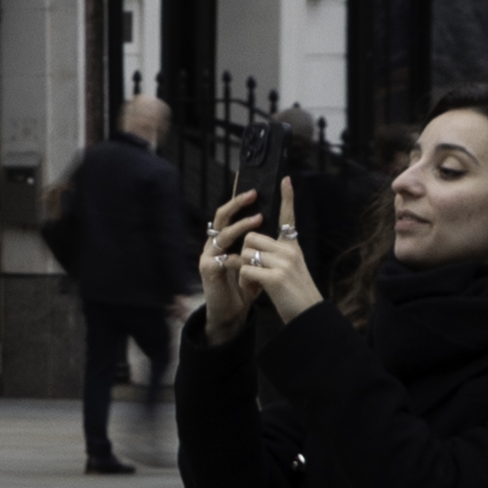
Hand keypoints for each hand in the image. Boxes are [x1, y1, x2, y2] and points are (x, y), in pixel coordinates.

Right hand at [191, 188, 268, 334]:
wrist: (230, 312)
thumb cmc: (243, 286)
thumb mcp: (255, 262)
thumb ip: (260, 246)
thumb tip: (279, 225)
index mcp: (226, 238)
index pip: (232, 212)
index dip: (237, 195)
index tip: (246, 175)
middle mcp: (215, 243)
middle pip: (223, 215)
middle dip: (238, 203)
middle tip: (254, 193)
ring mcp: (209, 255)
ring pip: (222, 234)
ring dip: (240, 226)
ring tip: (258, 219)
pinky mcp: (207, 270)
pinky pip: (220, 259)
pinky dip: (233, 256)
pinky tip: (244, 256)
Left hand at [220, 205, 320, 324]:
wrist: (308, 317)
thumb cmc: (294, 295)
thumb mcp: (289, 270)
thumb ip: (275, 255)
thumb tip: (251, 245)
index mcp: (293, 247)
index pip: (289, 218)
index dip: (287, 198)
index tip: (285, 179)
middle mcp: (290, 251)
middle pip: (251, 238)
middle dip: (245, 254)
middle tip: (252, 273)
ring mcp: (283, 263)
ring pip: (245, 252)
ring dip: (242, 269)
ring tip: (254, 284)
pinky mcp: (275, 277)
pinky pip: (245, 268)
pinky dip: (244, 281)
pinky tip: (255, 291)